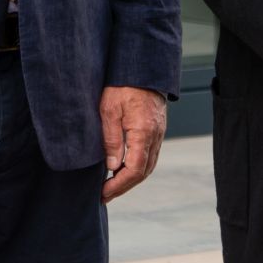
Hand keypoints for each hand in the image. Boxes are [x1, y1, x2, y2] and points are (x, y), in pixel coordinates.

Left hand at [100, 86, 167, 202]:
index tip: (103, 193)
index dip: (119, 185)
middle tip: (105, 195)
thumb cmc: (122, 86)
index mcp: (143, 133)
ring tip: (112, 186)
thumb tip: (112, 166)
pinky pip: (150, 155)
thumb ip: (111, 139)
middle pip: (143, 172)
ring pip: (148, 165)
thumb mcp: (109, 110)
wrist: (142, 67)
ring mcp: (159, 133)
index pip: (134, 170)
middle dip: (124, 187)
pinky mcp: (157, 129)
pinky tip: (124, 168)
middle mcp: (155, 136)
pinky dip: (138, 167)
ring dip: (131, 179)